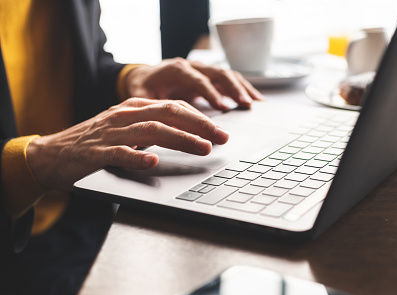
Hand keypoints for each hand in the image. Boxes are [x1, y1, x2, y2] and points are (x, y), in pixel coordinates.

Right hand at [26, 98, 228, 190]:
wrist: (50, 155)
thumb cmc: (93, 143)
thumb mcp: (126, 129)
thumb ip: (151, 128)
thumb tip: (187, 136)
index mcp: (133, 107)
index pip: (174, 107)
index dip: (200, 119)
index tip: (221, 132)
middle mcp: (124, 115)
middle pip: (168, 113)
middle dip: (199, 125)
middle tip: (221, 138)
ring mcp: (110, 133)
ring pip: (151, 130)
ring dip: (180, 139)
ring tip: (202, 148)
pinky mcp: (96, 153)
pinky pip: (119, 153)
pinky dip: (137, 157)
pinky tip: (153, 162)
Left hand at [124, 58, 263, 110]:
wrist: (143, 75)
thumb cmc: (143, 87)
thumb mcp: (140, 96)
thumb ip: (150, 107)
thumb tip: (158, 125)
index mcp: (176, 69)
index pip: (198, 80)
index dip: (211, 93)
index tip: (223, 107)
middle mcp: (192, 65)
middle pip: (218, 74)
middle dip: (233, 89)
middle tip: (245, 104)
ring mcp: (203, 69)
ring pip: (227, 74)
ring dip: (242, 88)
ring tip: (255, 104)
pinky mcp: (209, 76)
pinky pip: (229, 80)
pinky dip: (243, 89)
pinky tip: (255, 101)